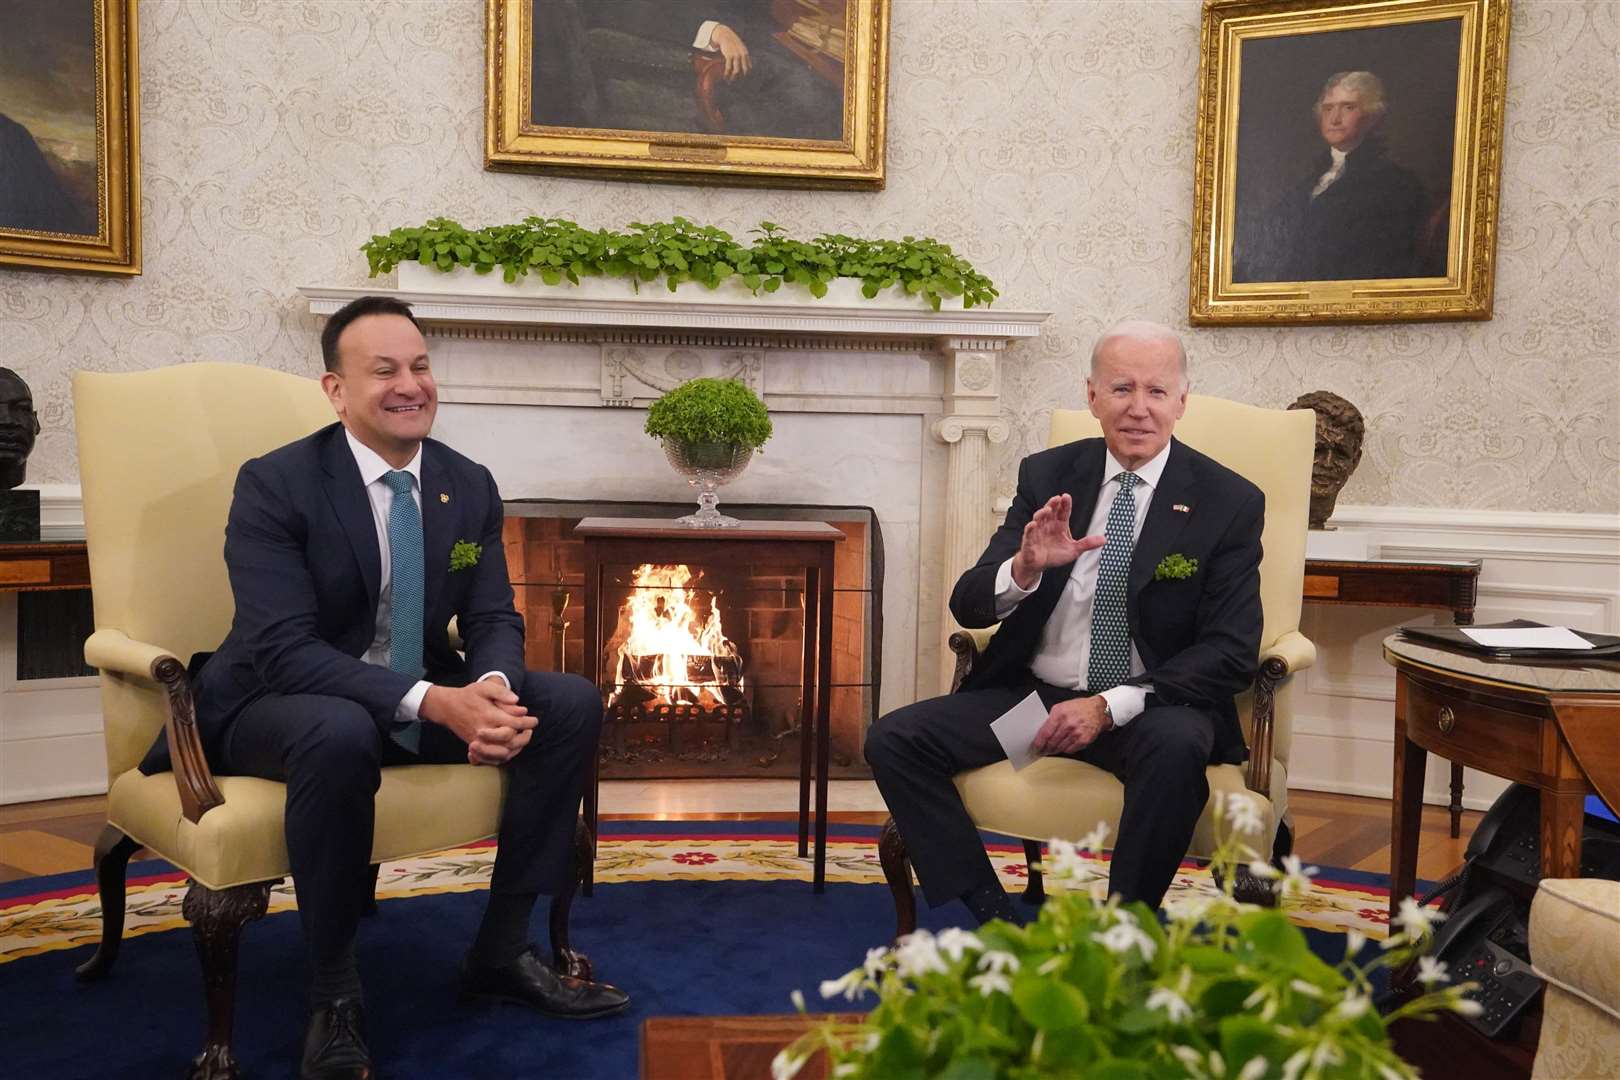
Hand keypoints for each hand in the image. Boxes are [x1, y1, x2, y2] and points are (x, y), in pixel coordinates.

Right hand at [420, 678, 534, 765]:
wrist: (446, 707)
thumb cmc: (467, 696)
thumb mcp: (484, 687)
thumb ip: (502, 693)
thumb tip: (518, 702)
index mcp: (489, 715)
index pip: (514, 723)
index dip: (528, 723)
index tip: (535, 720)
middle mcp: (484, 731)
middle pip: (510, 742)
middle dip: (524, 737)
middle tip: (530, 730)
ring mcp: (478, 741)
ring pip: (502, 753)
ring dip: (516, 749)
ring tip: (522, 739)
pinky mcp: (474, 747)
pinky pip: (490, 759)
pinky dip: (502, 757)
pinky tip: (510, 749)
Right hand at [711, 24, 751, 80]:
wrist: (725, 35)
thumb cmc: (732, 43)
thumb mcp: (740, 48)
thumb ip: (743, 55)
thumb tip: (745, 64)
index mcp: (746, 54)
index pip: (749, 67)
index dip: (746, 74)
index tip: (741, 79)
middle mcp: (742, 55)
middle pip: (744, 70)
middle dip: (740, 78)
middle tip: (736, 82)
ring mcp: (736, 55)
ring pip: (736, 71)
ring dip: (733, 77)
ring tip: (729, 81)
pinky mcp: (729, 56)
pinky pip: (728, 67)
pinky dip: (726, 73)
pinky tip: (725, 77)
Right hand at [1010, 494, 1106, 588]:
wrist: (1039, 565)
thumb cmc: (1054, 555)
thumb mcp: (1074, 550)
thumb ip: (1087, 543)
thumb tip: (1104, 539)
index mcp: (1059, 525)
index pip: (1063, 512)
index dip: (1065, 504)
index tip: (1066, 497)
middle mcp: (1048, 525)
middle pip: (1050, 511)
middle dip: (1053, 504)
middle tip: (1057, 499)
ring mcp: (1038, 531)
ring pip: (1039, 519)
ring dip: (1042, 513)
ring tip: (1047, 509)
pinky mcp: (1029, 540)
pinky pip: (1029, 533)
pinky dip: (1030, 528)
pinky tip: (1033, 524)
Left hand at [1032, 696, 1110, 756]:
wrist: (1097, 710)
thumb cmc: (1079, 707)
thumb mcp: (1061, 707)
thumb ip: (1051, 718)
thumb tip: (1041, 732)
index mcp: (1060, 714)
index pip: (1045, 732)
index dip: (1039, 742)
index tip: (1036, 747)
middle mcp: (1068, 723)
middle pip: (1052, 742)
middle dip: (1045, 748)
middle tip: (1042, 751)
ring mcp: (1077, 733)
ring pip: (1060, 747)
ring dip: (1054, 750)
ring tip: (1051, 750)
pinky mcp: (1084, 740)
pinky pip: (1070, 749)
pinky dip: (1065, 749)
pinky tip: (1063, 747)